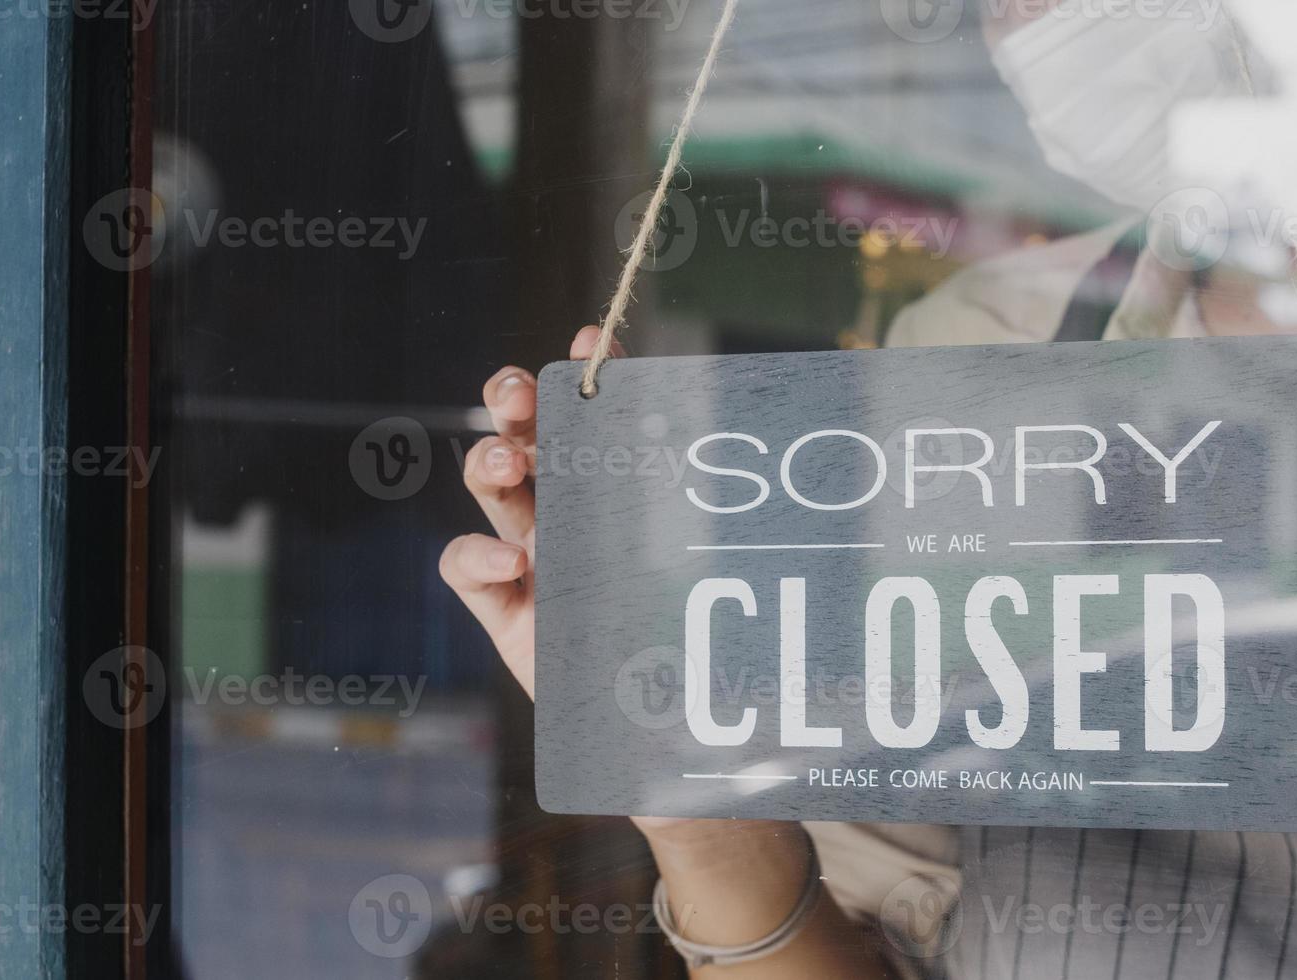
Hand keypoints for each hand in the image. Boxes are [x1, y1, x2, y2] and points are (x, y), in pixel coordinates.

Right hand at [441, 329, 880, 974]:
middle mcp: (580, 510)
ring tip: (509, 465)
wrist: (690, 747)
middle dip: (517, 402)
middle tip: (523, 393)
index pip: (605, 413)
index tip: (595, 337)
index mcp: (632, 487)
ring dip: (491, 464)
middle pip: (532, 435)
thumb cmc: (722, 650)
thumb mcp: (746, 576)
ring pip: (495, 491)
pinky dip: (475, 558)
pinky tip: (508, 566)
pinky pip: (467, 571)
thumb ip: (761, 524)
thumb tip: (829, 461)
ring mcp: (540, 559)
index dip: (593, 371)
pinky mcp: (510, 615)